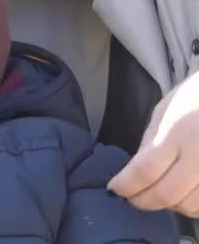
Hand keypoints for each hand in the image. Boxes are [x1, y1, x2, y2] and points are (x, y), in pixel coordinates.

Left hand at [108, 72, 198, 216]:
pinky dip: (192, 206)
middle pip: (166, 194)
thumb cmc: (194, 99)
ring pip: (190, 206)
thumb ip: (150, 144)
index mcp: (176, 133)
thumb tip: (135, 174)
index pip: (144, 171)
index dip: (126, 186)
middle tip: (131, 198)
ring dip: (168, 206)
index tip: (114, 189)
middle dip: (142, 201)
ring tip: (157, 194)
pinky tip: (183, 196)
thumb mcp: (163, 113)